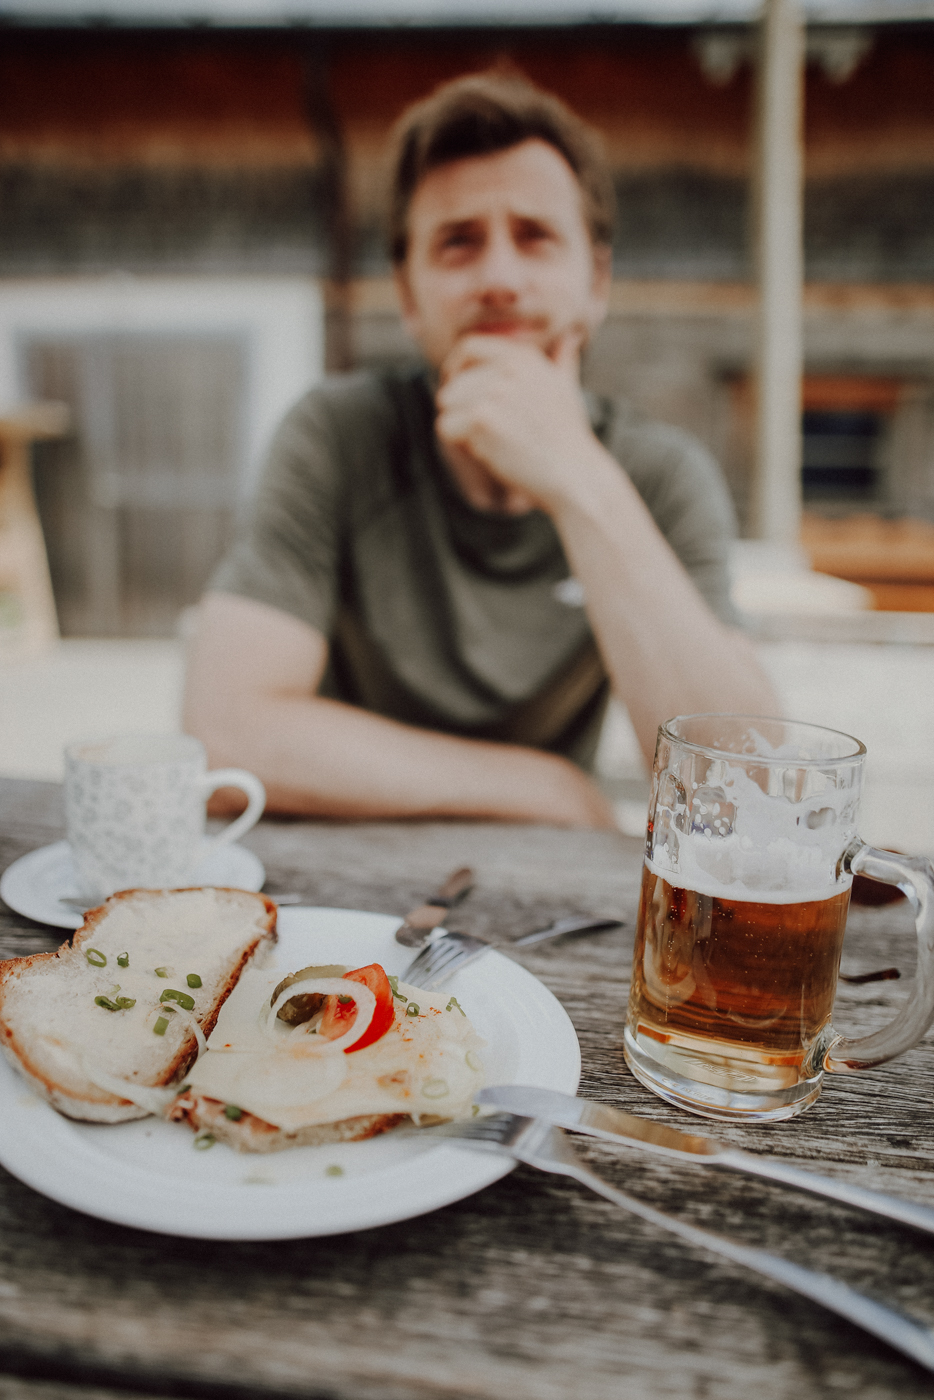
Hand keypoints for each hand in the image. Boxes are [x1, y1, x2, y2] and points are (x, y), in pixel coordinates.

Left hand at [435, 331, 598, 510]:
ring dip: (460, 428)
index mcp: (524, 357)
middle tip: (484, 432)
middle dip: (459, 409)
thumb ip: (562, 361)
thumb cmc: (569, 438)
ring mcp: (494, 392)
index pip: (469, 347)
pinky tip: (488, 451)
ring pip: (446, 405)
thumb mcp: (567, 388)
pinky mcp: (482, 419)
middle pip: (453, 382)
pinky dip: (459, 445)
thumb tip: (570, 338)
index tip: (454, 387)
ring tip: (492, 441)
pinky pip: (446, 427)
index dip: (454, 367)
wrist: (574, 473)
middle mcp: (508, 368)